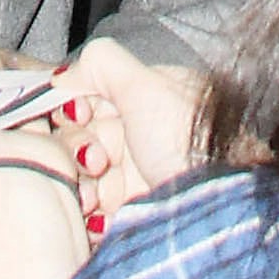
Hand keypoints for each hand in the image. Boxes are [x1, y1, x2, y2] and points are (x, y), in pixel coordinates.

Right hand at [55, 37, 206, 217]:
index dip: (74, 105)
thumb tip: (62, 74)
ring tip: (92, 196)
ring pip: (79, 174)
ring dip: (78, 184)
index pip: (86, 97)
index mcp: (142, 100)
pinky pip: (90, 210)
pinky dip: (86, 214)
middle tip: (97, 161)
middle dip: (77, 149)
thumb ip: (101, 63)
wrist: (215, 207)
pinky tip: (95, 214)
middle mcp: (135, 135)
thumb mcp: (147, 86)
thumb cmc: (188, 142)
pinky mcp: (129, 210)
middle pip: (78, 136)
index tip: (80, 114)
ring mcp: (132, 174)